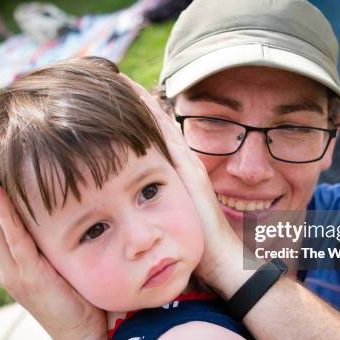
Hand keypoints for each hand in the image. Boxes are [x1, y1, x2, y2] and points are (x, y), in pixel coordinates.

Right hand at [0, 144, 106, 339]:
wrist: (79, 330)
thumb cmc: (70, 292)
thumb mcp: (50, 257)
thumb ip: (40, 235)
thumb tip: (45, 203)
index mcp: (4, 257)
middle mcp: (1, 262)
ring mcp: (10, 270)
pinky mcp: (27, 275)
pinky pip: (13, 238)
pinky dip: (2, 213)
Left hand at [120, 75, 246, 291]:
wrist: (223, 260)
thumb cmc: (196, 250)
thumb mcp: (170, 224)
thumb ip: (156, 211)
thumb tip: (134, 211)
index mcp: (177, 175)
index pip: (154, 139)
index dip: (137, 119)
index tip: (116, 101)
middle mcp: (184, 165)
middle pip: (158, 124)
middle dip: (137, 102)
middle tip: (116, 79)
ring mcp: (188, 165)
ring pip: (162, 124)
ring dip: (143, 102)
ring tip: (123, 80)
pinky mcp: (189, 171)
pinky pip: (168, 135)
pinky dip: (153, 116)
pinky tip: (138, 98)